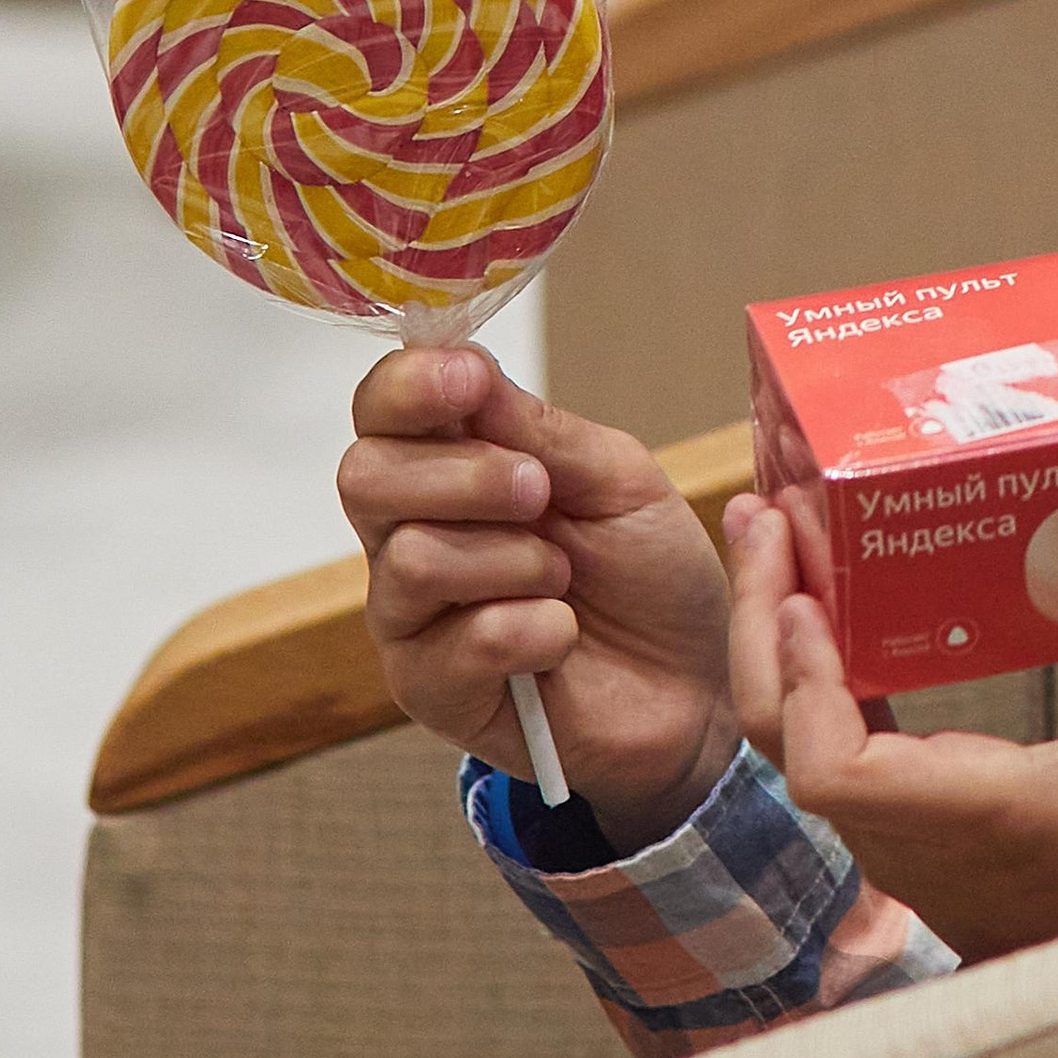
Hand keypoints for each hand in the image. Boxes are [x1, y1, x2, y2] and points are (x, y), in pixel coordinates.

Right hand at [340, 348, 737, 856]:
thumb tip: (466, 365)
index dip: (408, 386)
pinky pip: (462, 640)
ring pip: (410, 558)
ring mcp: (412, 617)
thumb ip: (538, 429)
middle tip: (539, 491)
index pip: (381, 409)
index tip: (467, 381)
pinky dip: (535, 627)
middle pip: (365, 477)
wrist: (691, 686)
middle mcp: (409, 534)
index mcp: (450, 466)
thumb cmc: (649, 572)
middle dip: (464, 474)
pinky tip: (562, 635)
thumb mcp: (616, 477)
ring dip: (513, 559)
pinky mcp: (432, 692)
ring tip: (562, 577)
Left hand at [724, 471, 1057, 959]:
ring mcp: (897, 839)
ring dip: (773, 643)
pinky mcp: (900, 830)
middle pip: (784, 743)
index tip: (809, 601)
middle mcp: (914, 833)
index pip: (833, 773)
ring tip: (770, 535)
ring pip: (791, 747)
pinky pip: (824, 750)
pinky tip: (810, 602)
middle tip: (761, 514)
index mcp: (975, 810)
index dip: (804, 689)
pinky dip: (805, 676)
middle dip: (762, 625)